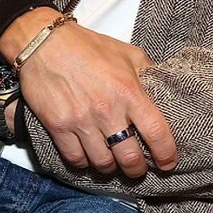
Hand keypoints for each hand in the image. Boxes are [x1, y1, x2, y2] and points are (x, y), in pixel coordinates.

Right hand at [2, 8, 177, 177]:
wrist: (44, 43)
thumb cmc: (88, 47)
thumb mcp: (128, 54)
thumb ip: (148, 73)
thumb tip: (164, 87)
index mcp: (129, 92)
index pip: (156, 132)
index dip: (166, 154)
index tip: (168, 163)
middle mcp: (107, 110)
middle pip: (129, 157)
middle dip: (137, 169)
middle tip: (138, 169)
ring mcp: (81, 120)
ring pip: (102, 163)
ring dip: (110, 168)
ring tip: (113, 163)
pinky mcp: (58, 126)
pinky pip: (75, 158)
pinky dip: (84, 163)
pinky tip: (88, 157)